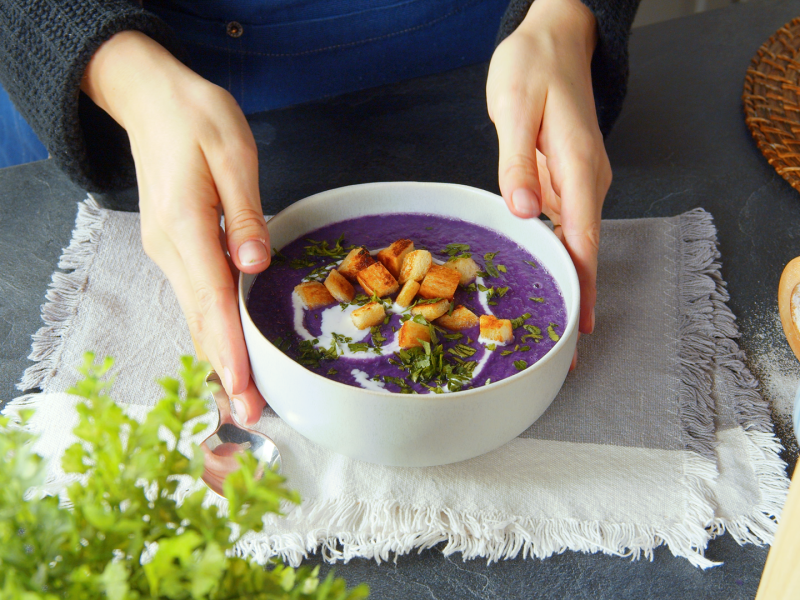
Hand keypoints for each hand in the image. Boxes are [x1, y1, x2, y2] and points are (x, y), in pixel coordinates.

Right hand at [82, 31, 268, 424]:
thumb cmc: (197, 118)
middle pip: (200, 320)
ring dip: (217, 357)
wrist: (150, 99)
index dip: (230, 348)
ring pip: (194, 315)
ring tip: (241, 398)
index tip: (245, 389)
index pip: (213, 300)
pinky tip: (227, 352)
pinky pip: (194, 299)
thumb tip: (254, 265)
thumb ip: (244, 213)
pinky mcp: (173, 248)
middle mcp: (170, 248)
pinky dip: (210, 331)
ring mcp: (167, 251)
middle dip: (225, 369)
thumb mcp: (232, 153)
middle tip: (250, 415)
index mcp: (187, 225)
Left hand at [487, 0, 610, 338]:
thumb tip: (525, 209)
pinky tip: (541, 274)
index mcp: (576, 165)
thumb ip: (517, 160)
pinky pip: (562, 223)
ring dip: (564, 279)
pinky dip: (554, 252)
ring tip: (549, 321)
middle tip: (564, 347)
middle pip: (583, 248)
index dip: (584, 285)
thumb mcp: (514, 107)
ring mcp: (578, 180)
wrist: (555, 40)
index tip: (582, 326)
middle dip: (577, 296)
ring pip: (573, 239)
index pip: (583, 237)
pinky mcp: (565, 178)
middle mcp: (585, 179)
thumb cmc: (533, 68)